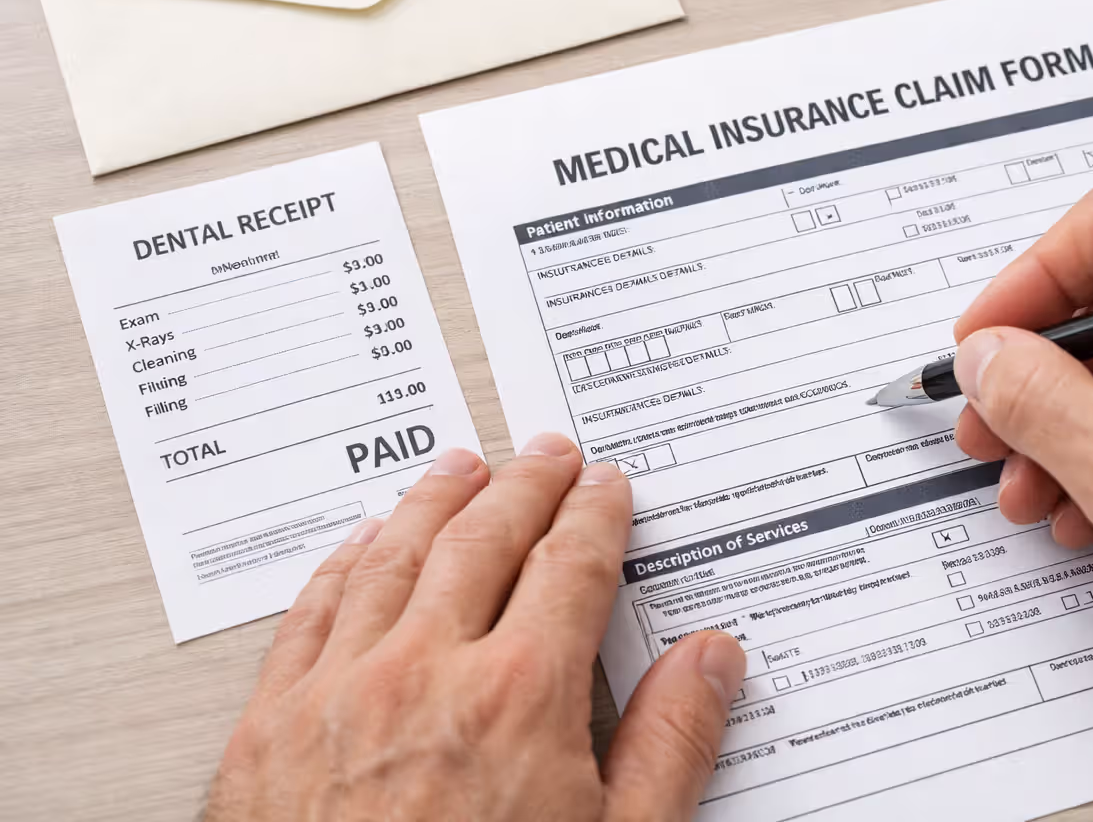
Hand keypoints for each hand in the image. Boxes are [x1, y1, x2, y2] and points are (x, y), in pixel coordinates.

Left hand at [206, 436, 745, 821]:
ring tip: (461, 468)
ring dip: (436, 501)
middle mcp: (426, 672)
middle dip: (524, 486)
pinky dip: (345, 561)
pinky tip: (363, 541)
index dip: (594, 514)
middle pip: (484, 539)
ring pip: (394, 557)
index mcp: (521, 696)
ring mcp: (340, 692)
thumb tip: (711, 664)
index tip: (605, 489)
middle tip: (546, 455)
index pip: (570, 564)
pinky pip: (311, 611)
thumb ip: (671, 747)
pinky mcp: (271, 727)